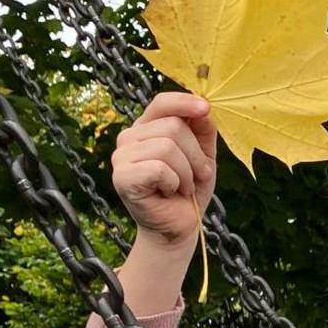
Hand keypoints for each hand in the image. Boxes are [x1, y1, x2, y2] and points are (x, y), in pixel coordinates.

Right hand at [110, 92, 217, 247]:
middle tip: (196, 176)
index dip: (185, 102)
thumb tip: (204, 107)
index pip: (162, 102)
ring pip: (167, 147)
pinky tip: (168, 192)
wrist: (178, 225)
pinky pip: (159, 168)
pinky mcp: (121, 176)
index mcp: (148, 127)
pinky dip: (173, 183)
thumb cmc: (188, 189)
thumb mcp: (203, 155)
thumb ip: (203, 130)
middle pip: (173, 126)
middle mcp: (130, 137)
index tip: (205, 108)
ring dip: (186, 172)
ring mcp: (121, 156)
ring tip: (182, 186)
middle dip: (195, 155)